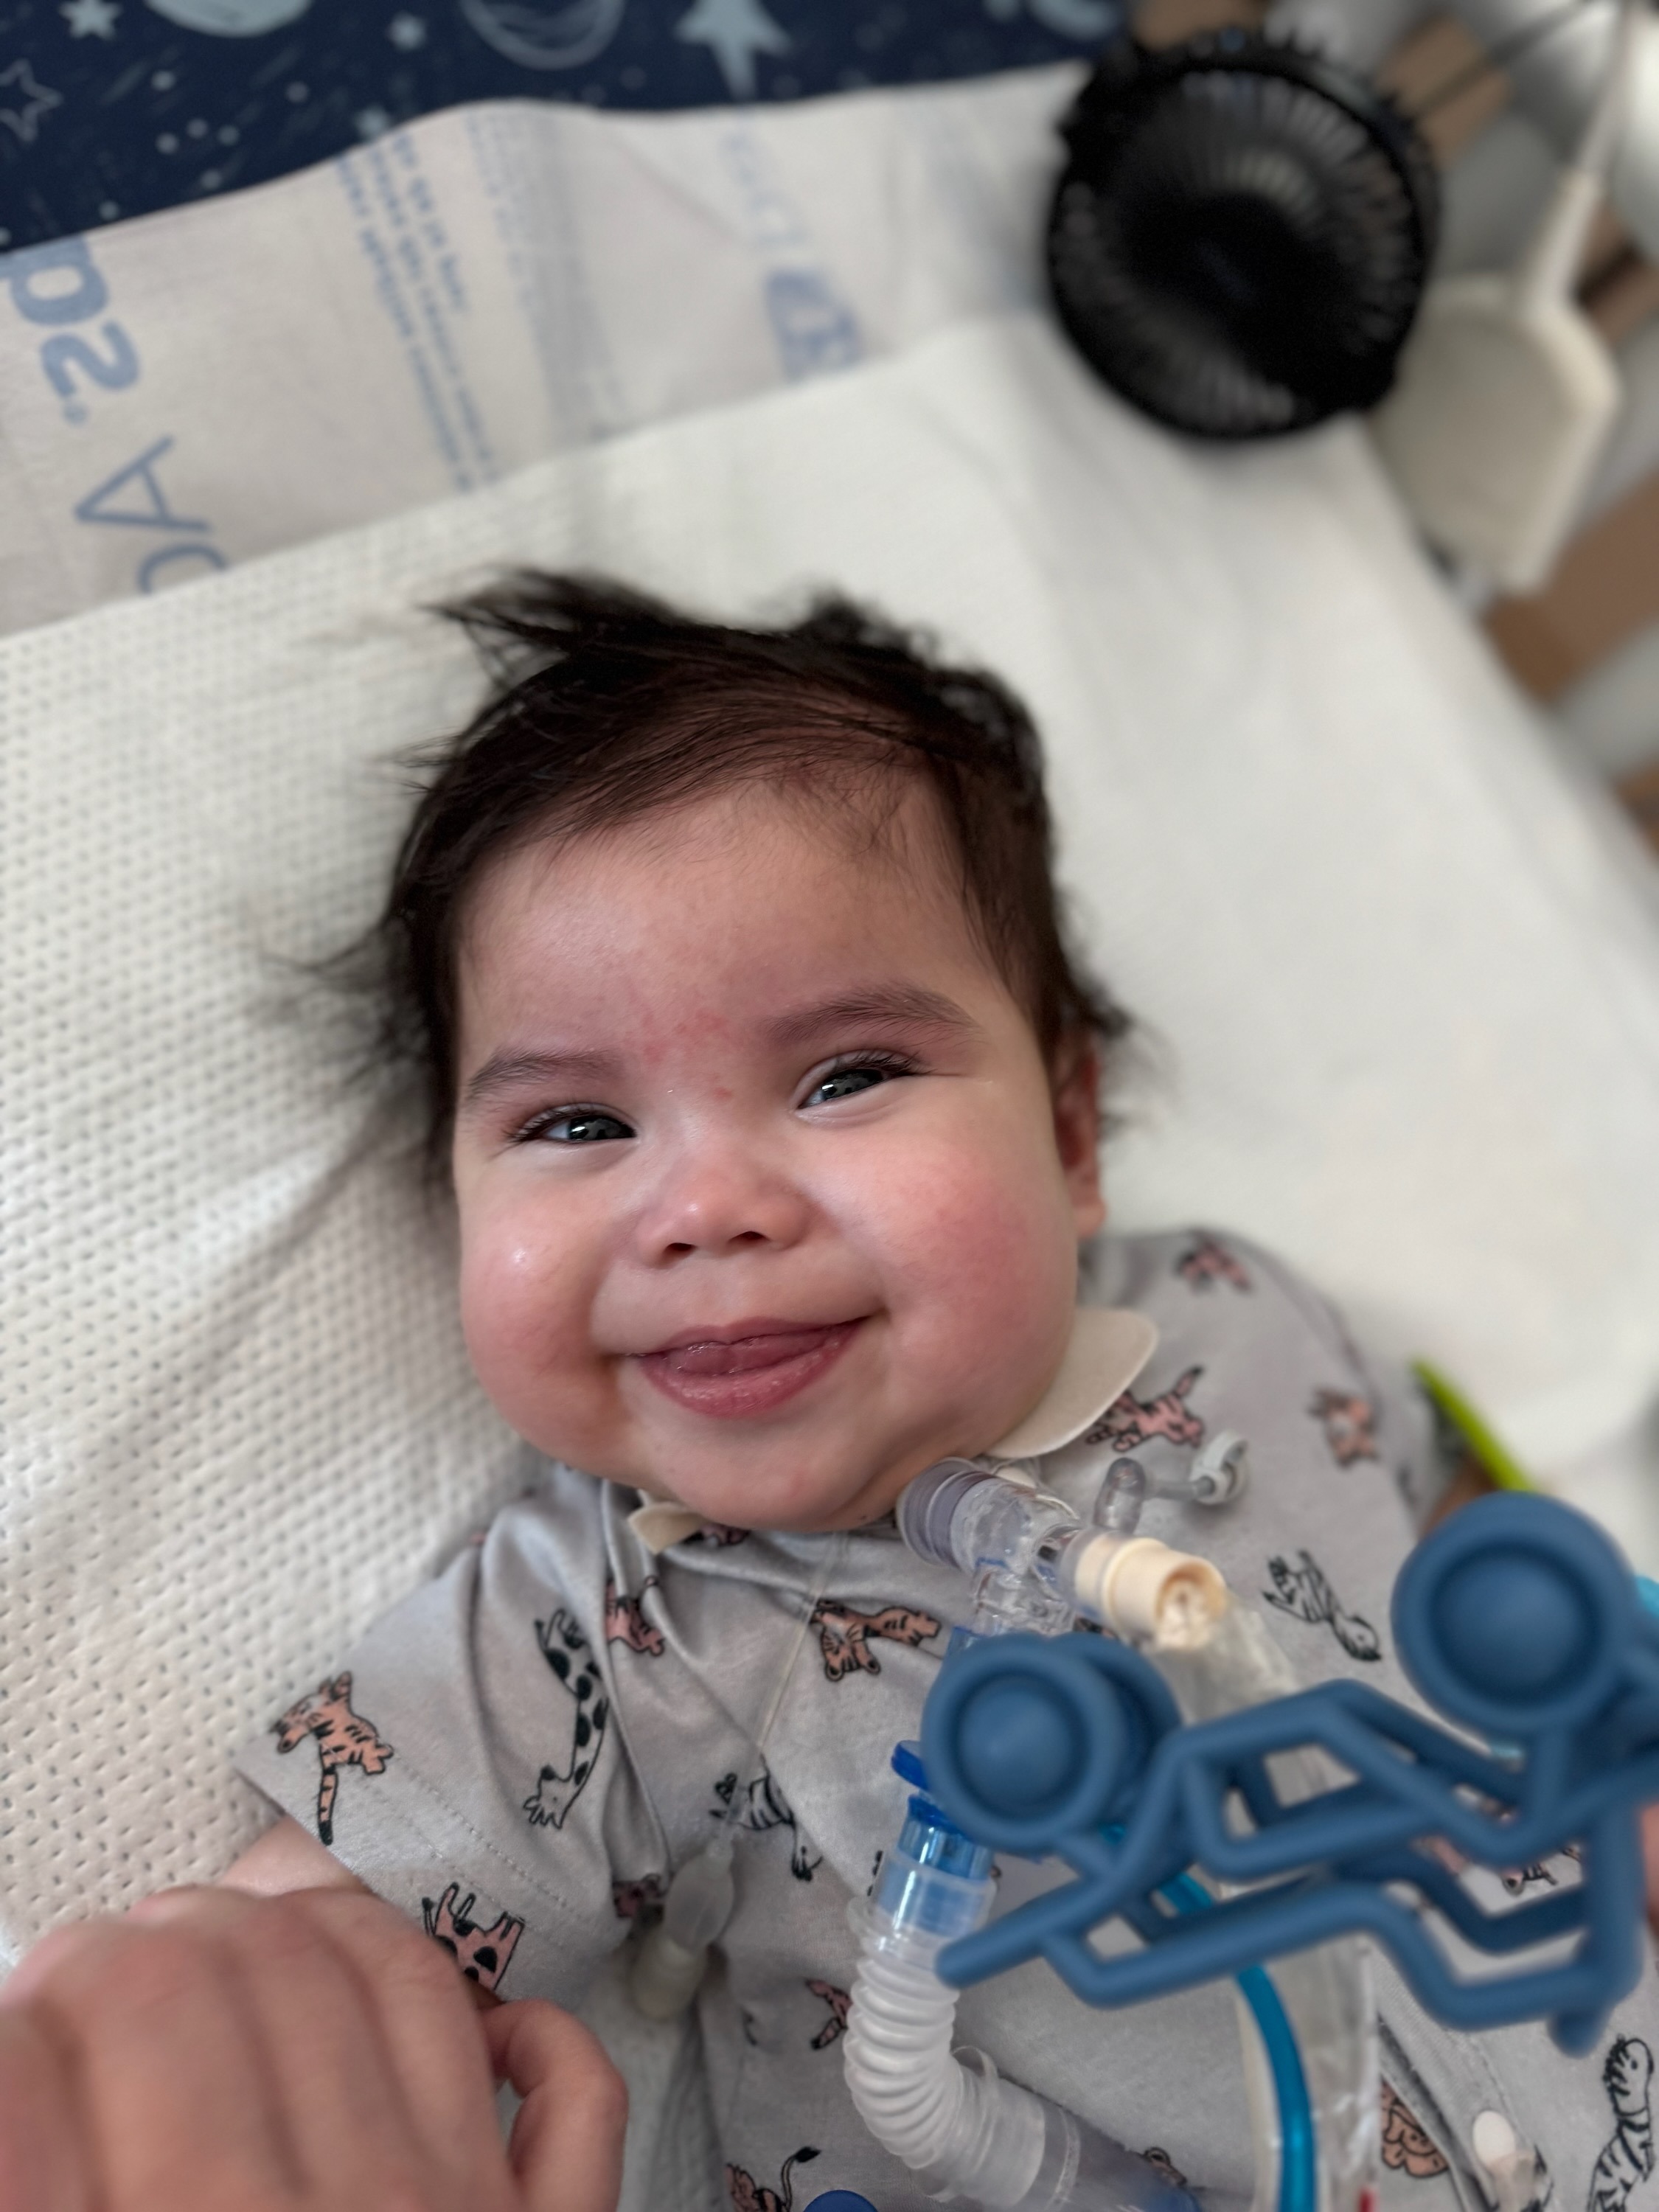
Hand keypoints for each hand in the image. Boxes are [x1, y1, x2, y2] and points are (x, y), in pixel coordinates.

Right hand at [0, 1886, 624, 2211]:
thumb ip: (47, 2175)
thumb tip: (24, 2056)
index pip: (99, 2025)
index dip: (43, 1997)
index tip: (27, 2005)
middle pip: (234, 1970)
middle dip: (152, 1939)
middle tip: (109, 1970)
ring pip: (397, 1982)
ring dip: (319, 1935)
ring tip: (255, 1949)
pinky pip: (571, 2103)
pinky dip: (531, 2043)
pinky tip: (485, 2031)